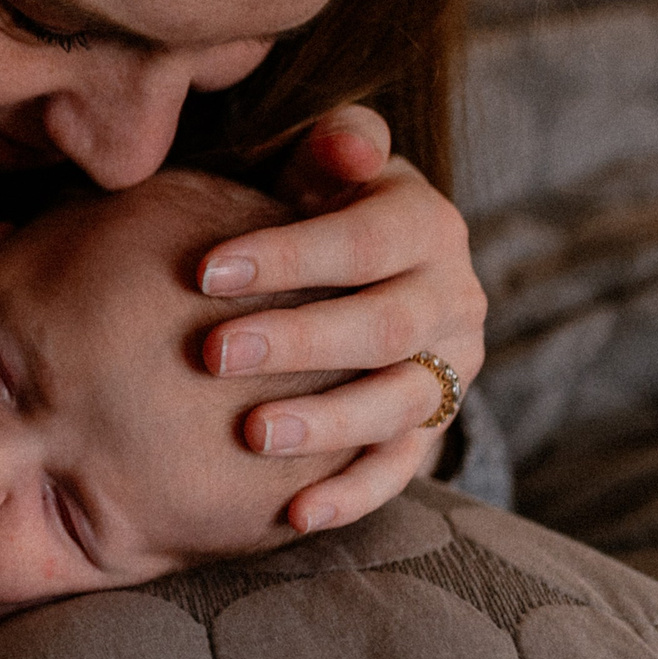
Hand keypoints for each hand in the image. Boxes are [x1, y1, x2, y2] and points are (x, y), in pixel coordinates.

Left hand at [194, 106, 484, 533]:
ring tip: (252, 435)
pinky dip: (352, 495)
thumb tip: (348, 148)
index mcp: (426, 226)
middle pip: (384, 327)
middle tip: (211, 354)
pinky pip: (399, 470)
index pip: (367, 241)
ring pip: (397, 405)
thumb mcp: (326, 161)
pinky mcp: (430, 428)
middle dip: (297, 341)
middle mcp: (452, 299)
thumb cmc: (317, 201)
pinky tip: (295, 514)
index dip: (290, 255)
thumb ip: (337, 144)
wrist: (361, 265)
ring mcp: (448, 371)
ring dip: (326, 424)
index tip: (205, 271)